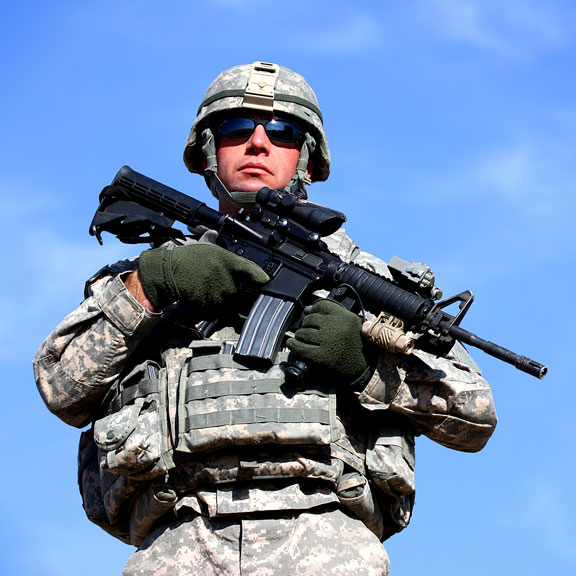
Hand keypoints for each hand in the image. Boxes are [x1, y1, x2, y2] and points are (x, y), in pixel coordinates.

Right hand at [138, 243, 268, 310]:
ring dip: (232, 301)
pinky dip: (219, 306)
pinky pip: (221, 310)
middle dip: (245, 292)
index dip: (262, 278)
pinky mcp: (212, 308)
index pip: (254, 272)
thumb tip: (216, 234)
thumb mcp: (203, 246)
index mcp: (229, 263)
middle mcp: (228, 281)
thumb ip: (214, 242)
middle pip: (246, 292)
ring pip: (233, 302)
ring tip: (221, 294)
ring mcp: (220, 297)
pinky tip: (211, 298)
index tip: (266, 281)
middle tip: (241, 289)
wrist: (168, 274)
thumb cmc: (186, 259)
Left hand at [286, 299, 373, 385]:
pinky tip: (291, 343)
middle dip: (306, 323)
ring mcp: (327, 341)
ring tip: (301, 337)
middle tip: (306, 328)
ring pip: (303, 333)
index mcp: (344, 316)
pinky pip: (301, 348)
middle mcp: (335, 326)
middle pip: (310, 319)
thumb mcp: (350, 323)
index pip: (321, 305)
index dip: (314, 309)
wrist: (363, 365)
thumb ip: (331, 314)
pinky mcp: (321, 356)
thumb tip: (307, 309)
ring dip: (300, 334)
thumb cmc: (356, 342)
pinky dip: (293, 345)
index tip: (311, 313)